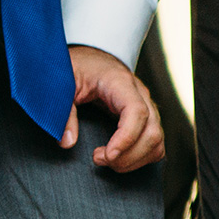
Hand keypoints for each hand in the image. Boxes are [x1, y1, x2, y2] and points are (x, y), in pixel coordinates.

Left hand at [61, 45, 163, 172]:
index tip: (107, 155)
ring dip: (134, 159)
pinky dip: (141, 157)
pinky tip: (118, 159)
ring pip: (157, 140)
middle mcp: (139, 95)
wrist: (89, 57)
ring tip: (106, 160)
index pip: (137, 113)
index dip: (126, 138)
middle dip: (128, 155)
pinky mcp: (144, 117)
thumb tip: (67, 142)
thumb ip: (64, 112)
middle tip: (98, 159)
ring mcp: (145, 106)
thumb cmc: (76, 67)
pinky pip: (154, 142)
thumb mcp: (62, 84)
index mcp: (120, 83)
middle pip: (152, 131)